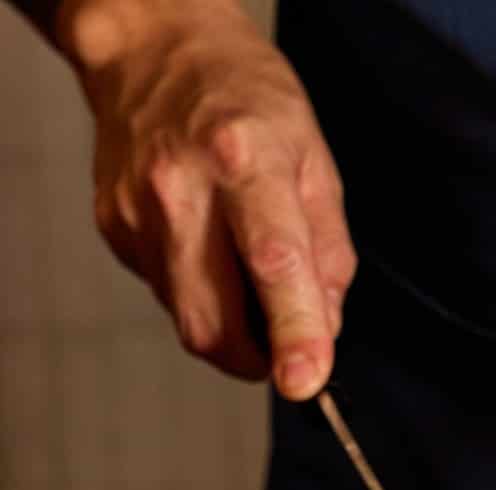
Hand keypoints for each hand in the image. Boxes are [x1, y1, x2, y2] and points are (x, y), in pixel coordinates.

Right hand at [58, 0, 355, 396]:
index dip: (294, 332)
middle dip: (256, 358)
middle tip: (284, 344)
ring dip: (230, 325)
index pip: (274, 262)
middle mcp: (181, 187)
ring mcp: (138, 211)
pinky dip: (200, 293)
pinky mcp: (114, 228)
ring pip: (189, 320)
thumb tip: (325, 331)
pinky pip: (168, 294)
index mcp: (245, 159)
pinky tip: (207, 245)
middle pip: (215, 322)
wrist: (153, 50)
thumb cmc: (245, 100)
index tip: (305, 381)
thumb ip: (328, 257)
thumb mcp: (314, 163)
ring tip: (243, 268)